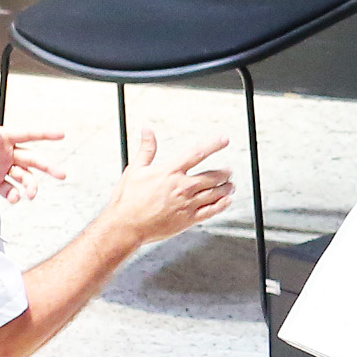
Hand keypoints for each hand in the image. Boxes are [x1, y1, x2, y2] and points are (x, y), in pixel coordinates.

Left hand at [0, 93, 63, 203]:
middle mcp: (4, 153)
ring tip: (31, 194)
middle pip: (32, 159)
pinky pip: (9, 189)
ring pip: (23, 177)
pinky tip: (15, 197)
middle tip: (61, 174)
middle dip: (48, 167)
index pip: (28, 134)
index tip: (62, 134)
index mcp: (2, 138)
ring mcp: (0, 167)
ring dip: (31, 185)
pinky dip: (14, 195)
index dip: (46, 134)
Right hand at [108, 124, 232, 246]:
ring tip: (231, 185)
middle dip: (224, 172)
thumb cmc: (127, 199)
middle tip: (229, 171)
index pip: (197, 154)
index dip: (213, 145)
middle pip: (212, 176)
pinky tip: (227, 201)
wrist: (125, 226)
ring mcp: (187, 204)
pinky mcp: (189, 219)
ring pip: (216, 193)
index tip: (224, 139)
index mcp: (170, 172)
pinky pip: (212, 211)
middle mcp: (182, 187)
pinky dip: (223, 205)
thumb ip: (146, 149)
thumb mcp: (135, 170)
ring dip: (226, 188)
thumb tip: (147, 130)